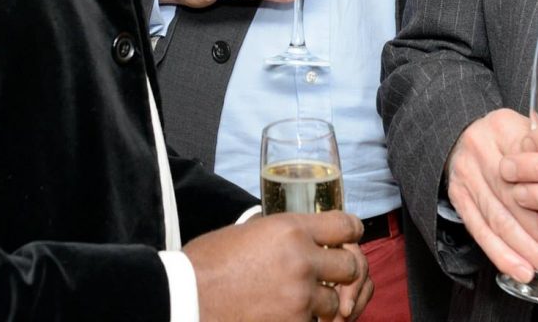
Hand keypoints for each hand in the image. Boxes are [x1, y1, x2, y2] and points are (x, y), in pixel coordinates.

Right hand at [187, 211, 365, 321]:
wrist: (185, 298)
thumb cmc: (208, 263)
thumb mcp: (248, 232)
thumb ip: (281, 233)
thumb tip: (300, 236)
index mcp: (290, 229)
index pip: (347, 225)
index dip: (351, 233)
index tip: (349, 240)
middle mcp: (302, 260)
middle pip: (352, 265)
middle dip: (342, 273)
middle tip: (328, 277)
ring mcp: (299, 297)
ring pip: (334, 302)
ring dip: (320, 304)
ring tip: (297, 301)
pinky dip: (303, 320)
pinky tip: (283, 314)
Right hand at [446, 109, 537, 285]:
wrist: (462, 133)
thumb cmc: (508, 136)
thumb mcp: (530, 128)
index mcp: (503, 127)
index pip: (533, 169)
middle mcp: (480, 149)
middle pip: (516, 199)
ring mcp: (466, 174)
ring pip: (499, 220)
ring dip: (527, 251)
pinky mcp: (457, 196)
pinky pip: (479, 231)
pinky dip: (501, 255)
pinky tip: (521, 270)